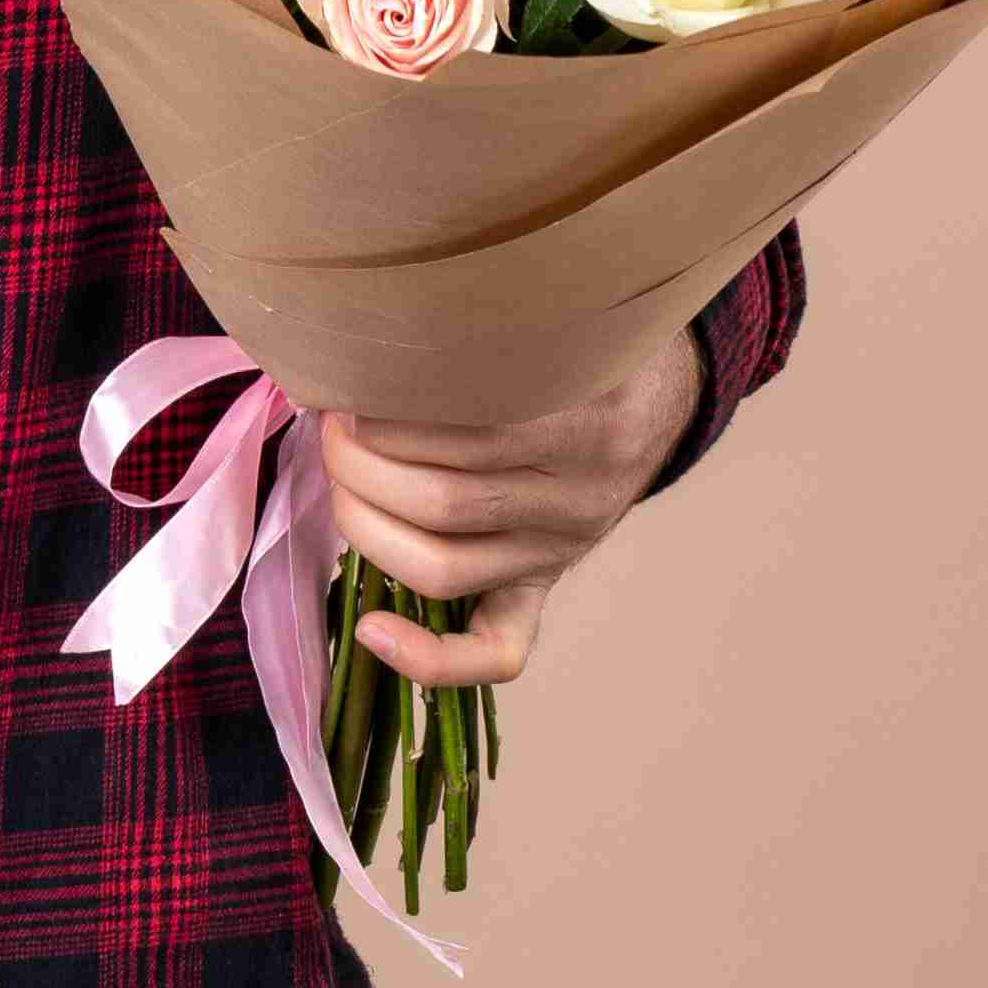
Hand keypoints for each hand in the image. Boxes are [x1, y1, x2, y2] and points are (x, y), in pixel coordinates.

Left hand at [311, 326, 703, 691]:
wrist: (654, 397)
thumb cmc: (578, 351)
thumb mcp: (551, 329)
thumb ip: (481, 338)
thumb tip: (363, 342)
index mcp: (586, 429)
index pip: (466, 440)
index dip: (384, 421)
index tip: (345, 391)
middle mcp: (575, 503)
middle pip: (440, 505)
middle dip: (359, 466)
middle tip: (333, 427)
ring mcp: (558, 553)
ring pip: (444, 570)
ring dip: (364, 526)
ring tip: (340, 479)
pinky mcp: (543, 588)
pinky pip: (498, 651)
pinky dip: (431, 658)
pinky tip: (370, 630)